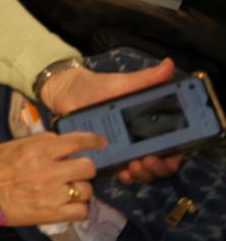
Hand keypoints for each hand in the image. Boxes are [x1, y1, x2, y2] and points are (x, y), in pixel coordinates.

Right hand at [0, 130, 101, 226]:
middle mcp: (51, 170)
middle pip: (88, 167)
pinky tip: (69, 206)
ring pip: (87, 190)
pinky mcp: (54, 213)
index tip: (101, 142)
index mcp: (40, 150)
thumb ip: (39, 142)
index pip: (77, 141)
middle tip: (76, 172)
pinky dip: (79, 208)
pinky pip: (82, 211)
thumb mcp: (14, 145)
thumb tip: (60, 141)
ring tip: (69, 191)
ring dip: (81, 190)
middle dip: (84, 169)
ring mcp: (54, 193)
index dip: (93, 141)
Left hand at [41, 58, 184, 183]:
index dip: (174, 156)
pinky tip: (122, 172)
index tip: (170, 155)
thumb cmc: (98, 87)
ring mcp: (122, 150)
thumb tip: (169, 65)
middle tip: (149, 160)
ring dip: (143, 173)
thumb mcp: (123, 83)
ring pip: (141, 172)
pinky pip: (119, 170)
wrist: (67, 91)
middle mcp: (139, 141)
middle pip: (159, 164)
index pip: (170, 147)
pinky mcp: (105, 155)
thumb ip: (146, 79)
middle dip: (158, 167)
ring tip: (135, 165)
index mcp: (149, 127)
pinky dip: (124, 175)